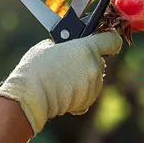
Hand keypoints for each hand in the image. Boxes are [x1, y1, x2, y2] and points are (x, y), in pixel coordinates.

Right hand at [0, 31, 122, 133]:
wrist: (31, 96)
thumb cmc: (36, 68)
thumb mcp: (47, 46)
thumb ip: (64, 45)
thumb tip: (67, 47)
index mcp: (87, 48)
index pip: (112, 40)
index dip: (108, 39)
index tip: (103, 40)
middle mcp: (94, 67)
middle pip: (100, 61)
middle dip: (88, 61)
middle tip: (70, 63)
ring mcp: (93, 86)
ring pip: (94, 79)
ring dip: (83, 79)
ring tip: (62, 80)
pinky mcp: (87, 103)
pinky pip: (87, 95)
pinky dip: (79, 95)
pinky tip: (63, 92)